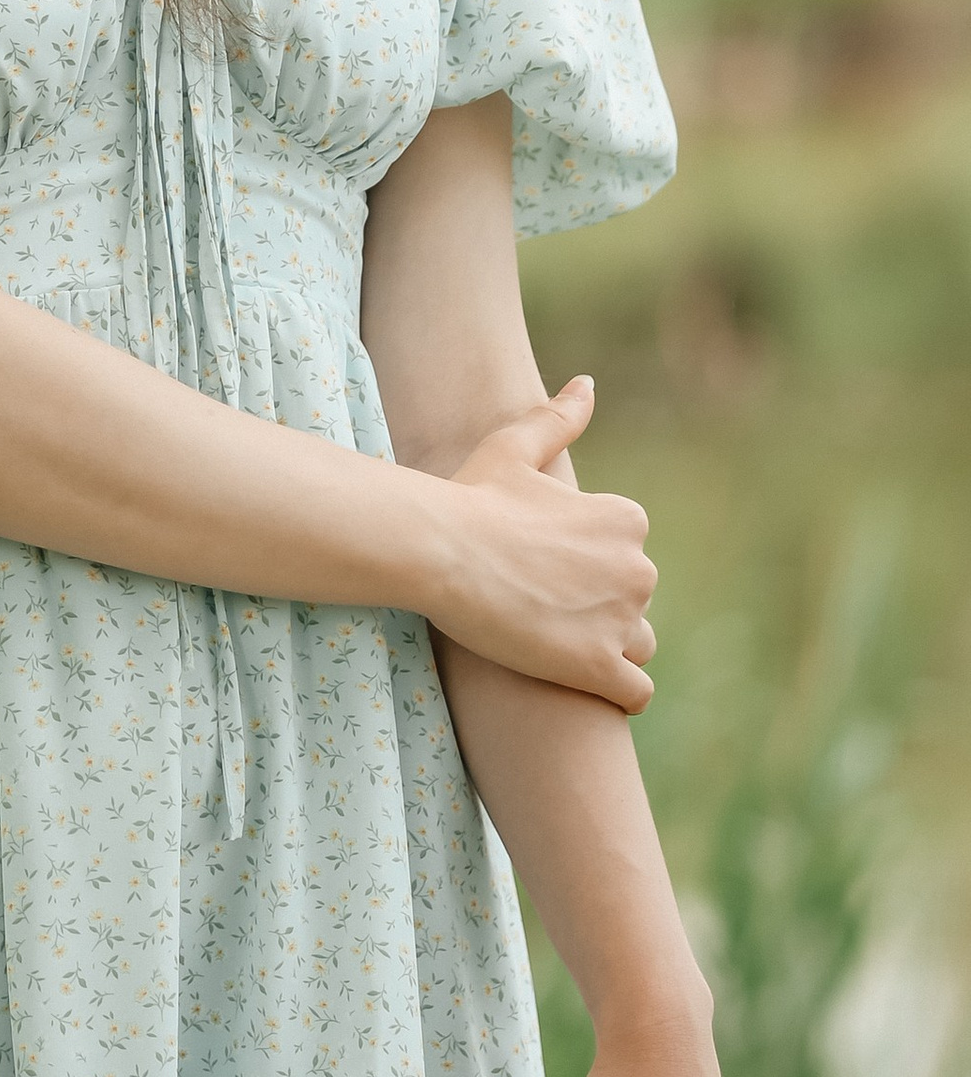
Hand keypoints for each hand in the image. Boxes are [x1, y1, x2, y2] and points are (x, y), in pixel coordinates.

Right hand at [427, 379, 660, 709]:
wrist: (439, 549)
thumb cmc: (470, 496)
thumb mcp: (514, 447)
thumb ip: (558, 418)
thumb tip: (587, 384)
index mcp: (626, 520)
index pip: (626, 555)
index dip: (587, 568)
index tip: (544, 570)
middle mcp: (638, 569)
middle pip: (632, 601)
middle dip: (597, 609)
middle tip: (538, 607)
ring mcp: (621, 621)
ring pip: (637, 646)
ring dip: (606, 649)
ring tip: (552, 643)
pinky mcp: (598, 666)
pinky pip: (634, 692)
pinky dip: (613, 692)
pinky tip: (576, 681)